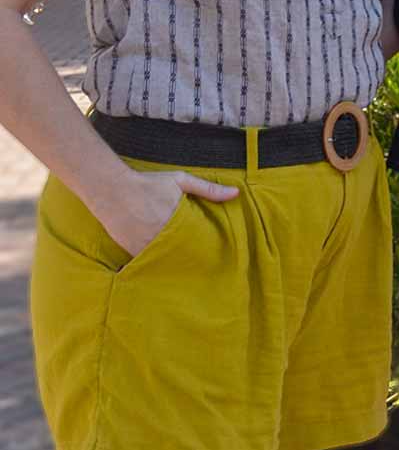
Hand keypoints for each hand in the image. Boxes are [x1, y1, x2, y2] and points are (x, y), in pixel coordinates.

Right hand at [91, 169, 237, 258]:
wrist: (112, 189)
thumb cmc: (148, 183)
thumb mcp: (180, 181)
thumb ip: (208, 189)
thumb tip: (237, 193)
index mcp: (178, 221)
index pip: (200, 241)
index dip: (208, 248)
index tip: (218, 252)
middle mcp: (163, 236)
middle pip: (185, 253)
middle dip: (194, 258)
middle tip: (206, 264)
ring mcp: (146, 245)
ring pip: (166, 260)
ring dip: (176, 262)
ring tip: (187, 269)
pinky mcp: (132, 250)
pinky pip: (148, 262)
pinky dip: (156, 262)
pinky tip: (164, 265)